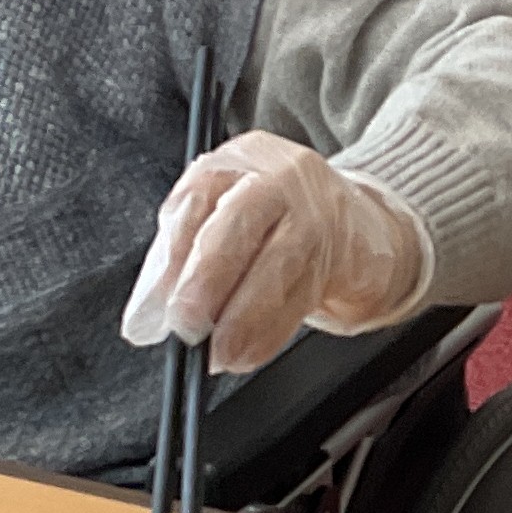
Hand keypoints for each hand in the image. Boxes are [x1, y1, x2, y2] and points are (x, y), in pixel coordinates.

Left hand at [120, 132, 430, 372]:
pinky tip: (248, 352)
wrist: (362, 233)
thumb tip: (149, 307)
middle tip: (186, 325)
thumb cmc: (281, 226)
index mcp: (241, 159)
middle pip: (237, 224)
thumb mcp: (228, 219)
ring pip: (274, 265)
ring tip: (217, 352)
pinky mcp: (345, 254)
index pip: (197, 197)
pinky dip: (270, 333)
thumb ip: (184, 253)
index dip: (172, 252)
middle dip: (206, 282)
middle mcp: (281, 177)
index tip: (154, 301)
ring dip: (240, 319)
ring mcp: (319, 213)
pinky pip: (302, 297)